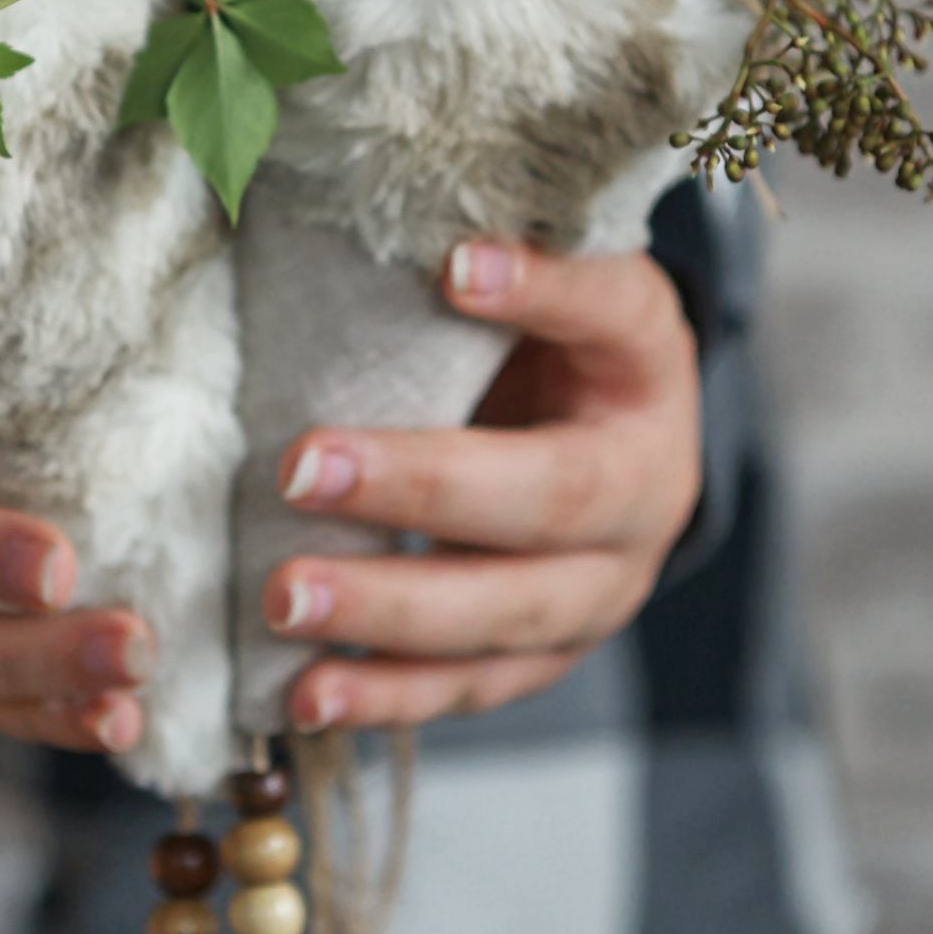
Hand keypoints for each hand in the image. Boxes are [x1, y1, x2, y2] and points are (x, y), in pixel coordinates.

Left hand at [263, 242, 702, 730]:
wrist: (596, 430)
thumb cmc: (543, 339)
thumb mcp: (542, 277)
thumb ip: (500, 258)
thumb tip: (426, 237)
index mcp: (648, 367)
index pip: (611, 315)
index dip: (541, 294)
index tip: (453, 269)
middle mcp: (646, 490)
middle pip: (548, 500)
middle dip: (418, 489)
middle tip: (298, 470)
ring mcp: (602, 588)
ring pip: (506, 616)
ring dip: (388, 614)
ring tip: (284, 600)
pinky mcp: (548, 653)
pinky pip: (471, 686)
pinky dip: (386, 696)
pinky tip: (305, 696)